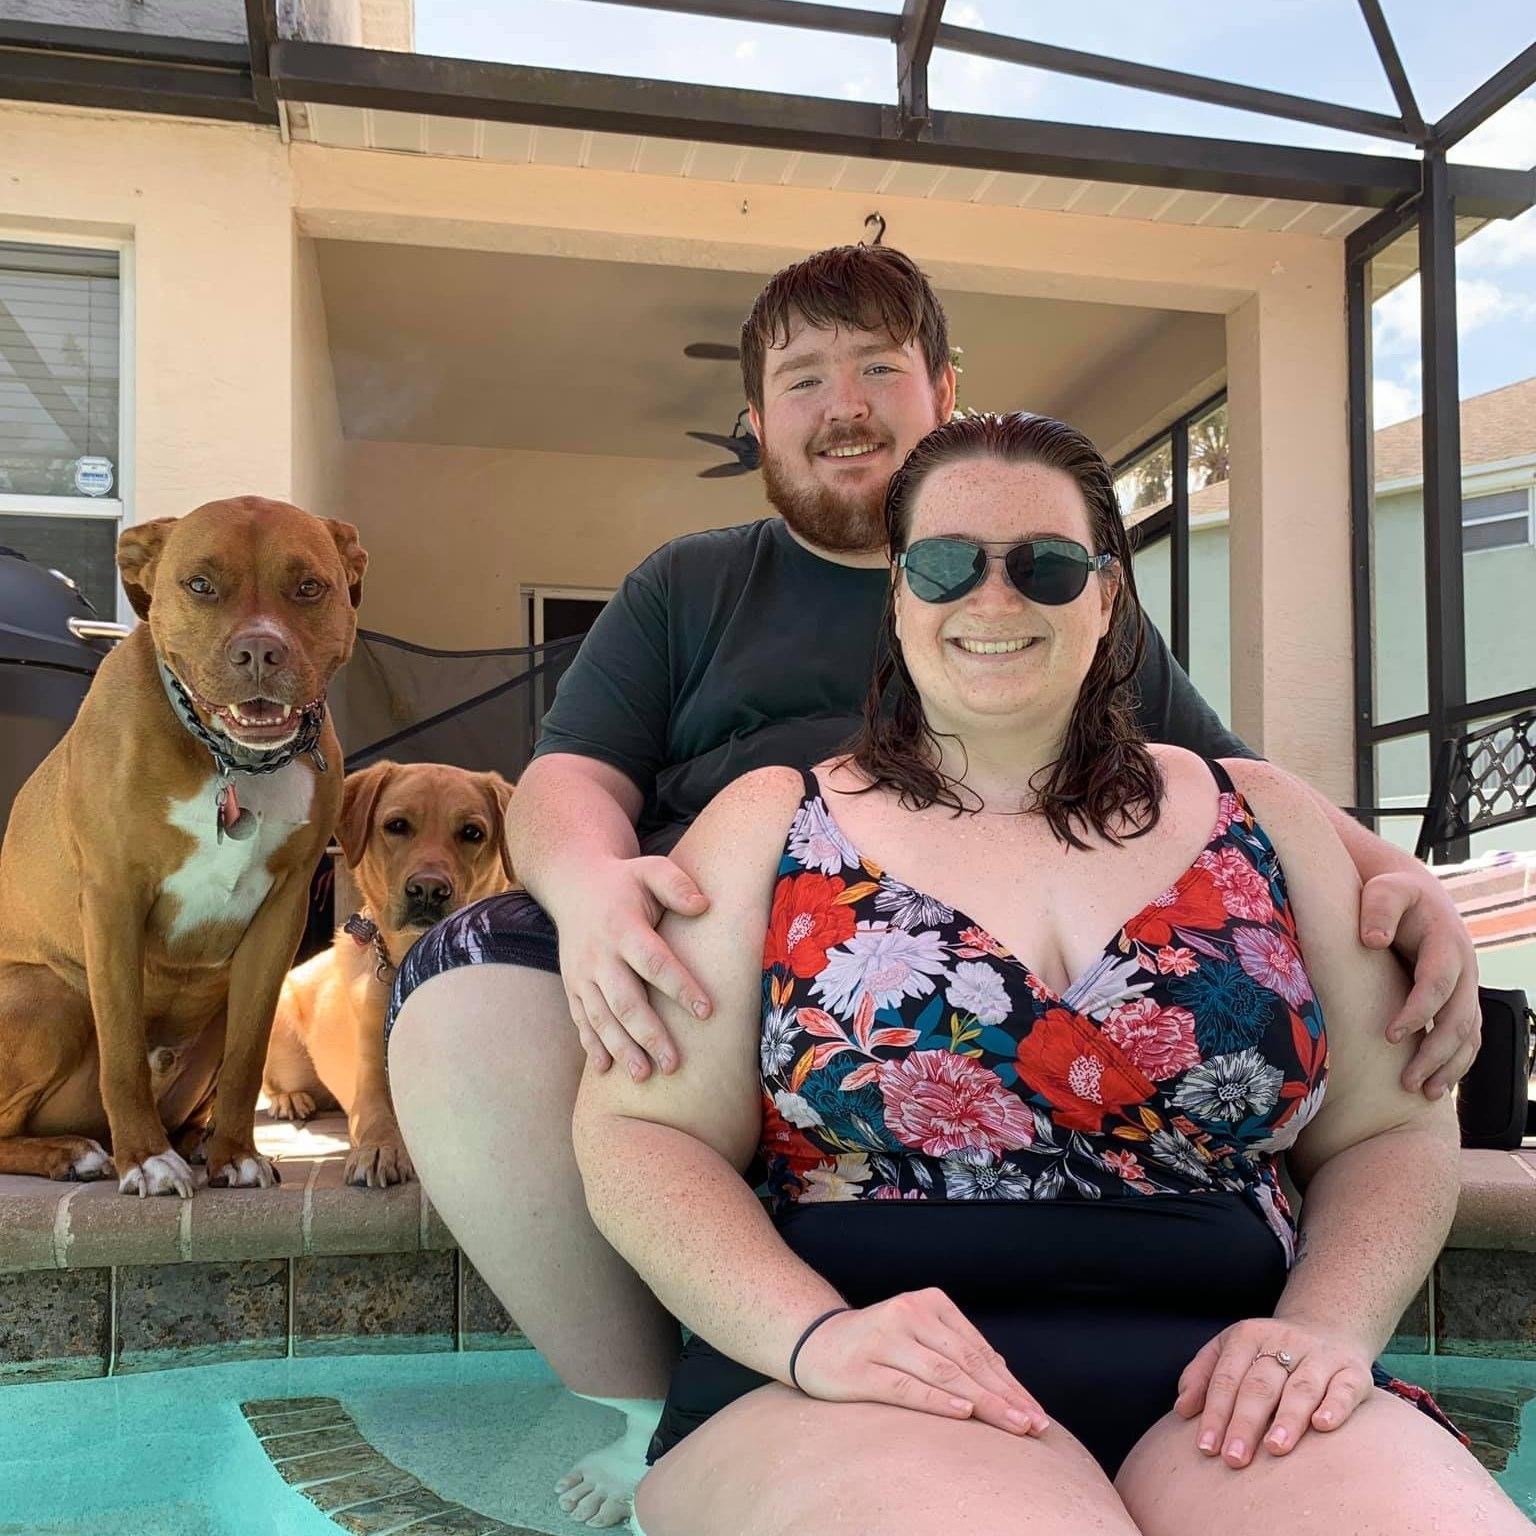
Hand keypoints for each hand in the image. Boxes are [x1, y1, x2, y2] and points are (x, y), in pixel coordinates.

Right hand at [556, 855, 710, 1078]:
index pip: (654, 962)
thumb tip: (703, 905)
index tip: (706, 1011)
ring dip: (621, 1047)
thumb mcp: (650, 869)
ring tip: (642, 1076)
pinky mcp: (572, 985)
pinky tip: (604, 1070)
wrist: (573, 884)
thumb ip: (676, 884)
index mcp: (623, 927)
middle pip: (625, 1000)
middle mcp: (599, 955)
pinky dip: (591, 1044)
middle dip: (648, 1034)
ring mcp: (582, 973)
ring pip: (601, 1017)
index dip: (680, 987)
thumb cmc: (625, 882)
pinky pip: (581, 1019)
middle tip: (673, 1065)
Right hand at [791, 1288, 1049, 1437]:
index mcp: (929, 1302)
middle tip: (1034, 1425)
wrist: (815, 1341)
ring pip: (944, 1373)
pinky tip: (963, 1413)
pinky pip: (906, 1386)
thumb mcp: (919, 1334)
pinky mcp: (863, 1368)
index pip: (979, 1349)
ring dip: (983, 1401)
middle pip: (967, 1361)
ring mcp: (885, 1338)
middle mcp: (909, 1313)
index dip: (1010, 1383)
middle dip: (1005, 1396)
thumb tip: (1004, 1374)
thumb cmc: (878, 1343)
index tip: (1036, 1413)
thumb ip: (956, 1348)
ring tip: (1012, 1425)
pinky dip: (938, 1400)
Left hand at [1175, 1317, 1373, 1466]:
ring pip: (1301, 1387)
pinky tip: (1322, 1426)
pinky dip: (1334, 1406)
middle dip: (1245, 1422)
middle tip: (1234, 1458)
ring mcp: (1319, 1355)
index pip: (1227, 1377)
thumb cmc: (1267, 1352)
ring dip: (1287, 1418)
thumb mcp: (1229, 1350)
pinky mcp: (1352, 1370)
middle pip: (1260, 1385)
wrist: (1325, 1327)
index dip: (1215, 1412)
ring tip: (1275, 1448)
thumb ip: (1203, 1375)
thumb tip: (1182, 1408)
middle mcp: (1283, 1341)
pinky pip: (1344, 1388)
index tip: (1206, 1447)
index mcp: (1247, 1335)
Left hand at [1359, 870, 1480, 1097]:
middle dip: (1436, 1052)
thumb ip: (1379, 907)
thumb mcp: (1385, 889)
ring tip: (1423, 1092)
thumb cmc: (1392, 893)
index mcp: (1446, 942)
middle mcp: (1465, 968)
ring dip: (1449, 1065)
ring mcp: (1466, 986)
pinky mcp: (1460, 999)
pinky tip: (1435, 1085)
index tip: (1390, 1035)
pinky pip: (1467, 1037)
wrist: (1415, 895)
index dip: (1418, 1010)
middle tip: (1407, 1081)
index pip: (1438, 983)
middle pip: (1459, 1018)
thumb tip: (1372, 940)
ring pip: (1469, 1034)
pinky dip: (1456, 1062)